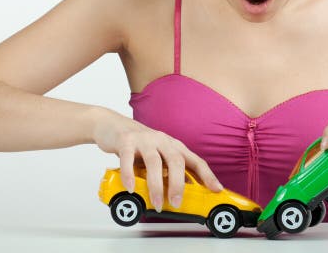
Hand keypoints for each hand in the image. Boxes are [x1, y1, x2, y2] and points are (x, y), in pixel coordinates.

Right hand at [92, 108, 223, 211]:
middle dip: (178, 184)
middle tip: (177, 203)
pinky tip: (131, 188)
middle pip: (176, 161)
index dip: (207, 175)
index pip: (195, 160)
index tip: (216, 189)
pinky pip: (128, 159)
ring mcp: (144, 139)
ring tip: (157, 203)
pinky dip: (130, 175)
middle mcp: (162, 140)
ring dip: (156, 185)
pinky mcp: (126, 141)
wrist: (111, 125)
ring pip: (154, 162)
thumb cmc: (138, 144)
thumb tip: (181, 191)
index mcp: (173, 145)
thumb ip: (168, 171)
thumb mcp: (158, 155)